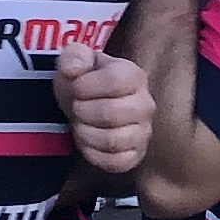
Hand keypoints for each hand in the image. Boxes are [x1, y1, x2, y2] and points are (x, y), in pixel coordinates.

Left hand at [51, 42, 151, 176]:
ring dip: (86, 133)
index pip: (115, 81)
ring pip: (113, 140)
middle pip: (112, 113)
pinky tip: (88, 141)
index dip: (86, 86)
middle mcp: (145, 104)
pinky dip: (93, 154)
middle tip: (76, 107)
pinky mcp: (136, 156)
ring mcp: (143, 132)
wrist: (85, 106)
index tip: (76, 87)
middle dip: (83, 111)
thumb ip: (74, 56)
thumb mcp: (76, 61)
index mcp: (134, 75)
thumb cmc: (83, 82)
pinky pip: (115, 162)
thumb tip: (74, 69)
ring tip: (81, 124)